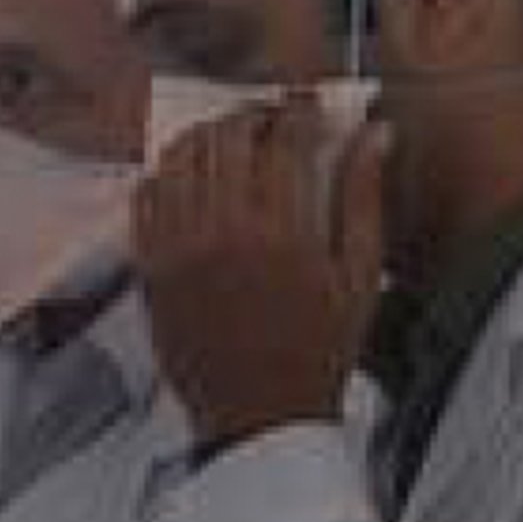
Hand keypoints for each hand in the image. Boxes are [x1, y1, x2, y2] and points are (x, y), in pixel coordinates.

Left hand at [131, 93, 390, 453]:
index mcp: (282, 233)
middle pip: (226, 135)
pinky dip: (168, 174)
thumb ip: (363, 198)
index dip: (300, 107)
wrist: (261, 419)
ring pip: (180, 156)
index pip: (285, 137)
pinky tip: (192, 180)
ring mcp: (178, 247)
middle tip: (273, 119)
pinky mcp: (150, 267)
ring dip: (208, 136)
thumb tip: (376, 135)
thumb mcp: (360, 278)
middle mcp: (222, 231)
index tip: (311, 102)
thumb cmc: (319, 353)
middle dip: (254, 114)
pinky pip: (146, 196)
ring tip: (232, 142)